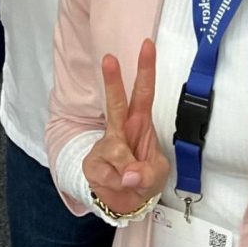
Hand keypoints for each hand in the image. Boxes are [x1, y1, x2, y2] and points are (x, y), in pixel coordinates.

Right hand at [83, 38, 169, 216]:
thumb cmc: (143, 177)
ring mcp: (105, 144)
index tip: (147, 44)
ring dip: (129, 171)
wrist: (124, 202)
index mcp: (140, 121)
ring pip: (115, 149)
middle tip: (109, 58)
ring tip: (132, 180)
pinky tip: (118, 184)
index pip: (144, 91)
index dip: (146, 68)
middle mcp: (121, 127)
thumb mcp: (156, 175)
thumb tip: (129, 175)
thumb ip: (146, 174)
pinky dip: (118, 185)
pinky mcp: (92, 163)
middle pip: (116, 101)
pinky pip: (108, 175)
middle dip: (112, 80)